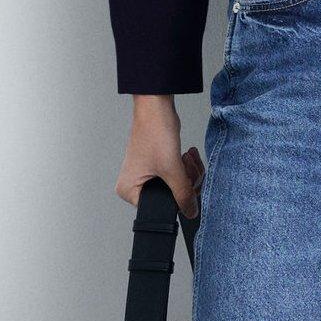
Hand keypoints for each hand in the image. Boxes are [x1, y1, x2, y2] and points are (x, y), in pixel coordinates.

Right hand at [117, 94, 203, 217]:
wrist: (157, 107)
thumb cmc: (154, 133)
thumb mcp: (172, 169)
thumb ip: (184, 194)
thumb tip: (191, 213)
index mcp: (129, 191)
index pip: (159, 210)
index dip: (177, 199)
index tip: (187, 184)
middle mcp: (134, 186)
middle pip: (170, 198)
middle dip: (186, 182)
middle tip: (186, 167)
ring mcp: (146, 176)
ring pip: (178, 186)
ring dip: (189, 172)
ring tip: (185, 157)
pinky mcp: (157, 167)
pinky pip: (178, 176)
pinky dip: (186, 167)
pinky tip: (186, 154)